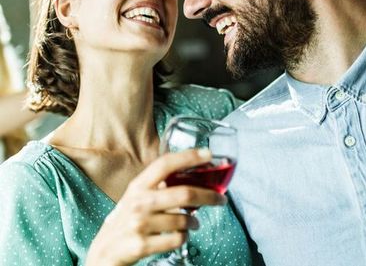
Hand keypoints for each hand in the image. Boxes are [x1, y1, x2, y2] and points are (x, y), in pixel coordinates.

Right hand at [86, 149, 226, 265]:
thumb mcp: (137, 198)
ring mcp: (139, 224)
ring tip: (191, 223)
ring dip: (194, 222)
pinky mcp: (141, 245)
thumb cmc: (127, 221)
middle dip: (210, 196)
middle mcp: (138, 202)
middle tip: (221, 200)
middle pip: (185, 193)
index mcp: (138, 186)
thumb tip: (193, 172)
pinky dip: (184, 238)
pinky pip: (178, 239)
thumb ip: (158, 186)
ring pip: (184, 220)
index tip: (208, 154)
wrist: (104, 252)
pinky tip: (178, 236)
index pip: (164, 164)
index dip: (188, 157)